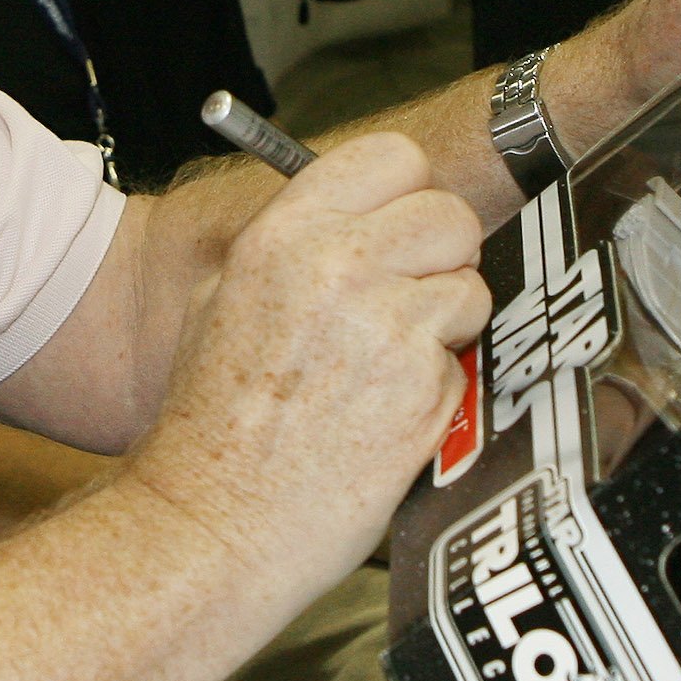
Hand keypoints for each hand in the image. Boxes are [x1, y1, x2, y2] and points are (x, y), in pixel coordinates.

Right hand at [125, 133, 488, 599]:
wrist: (212, 523)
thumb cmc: (209, 423)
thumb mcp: (221, 300)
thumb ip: (293, 248)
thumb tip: (360, 218)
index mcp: (282, 236)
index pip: (392, 156)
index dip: (407, 192)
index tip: (400, 225)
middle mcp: (338, 268)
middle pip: (449, 214)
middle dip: (441, 255)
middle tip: (409, 296)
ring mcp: (389, 328)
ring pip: (471, 286)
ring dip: (446, 322)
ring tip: (388, 364)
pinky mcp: (425, 389)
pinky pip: (465, 361)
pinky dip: (438, 387)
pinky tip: (385, 413)